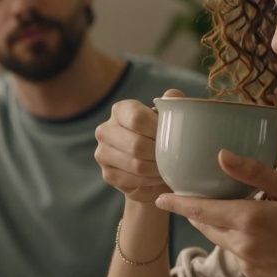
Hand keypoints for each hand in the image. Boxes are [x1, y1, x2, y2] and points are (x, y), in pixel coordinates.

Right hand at [94, 88, 182, 203]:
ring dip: (157, 169)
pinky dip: (150, 181)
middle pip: (136, 145)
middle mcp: (105, 129)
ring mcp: (102, 153)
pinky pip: (132, 180)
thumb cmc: (163, 137)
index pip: (138, 118)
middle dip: (159, 154)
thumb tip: (172, 94)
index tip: (173, 137)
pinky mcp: (107, 174)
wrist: (155, 167)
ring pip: (135, 165)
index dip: (158, 130)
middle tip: (174, 157)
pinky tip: (157, 177)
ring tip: (168, 167)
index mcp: (120, 110)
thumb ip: (173, 104)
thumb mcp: (171, 119)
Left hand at [153, 150, 276, 276]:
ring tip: (224, 205)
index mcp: (250, 219)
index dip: (177, 203)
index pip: (200, 209)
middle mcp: (241, 244)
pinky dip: (236, 237)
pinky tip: (257, 229)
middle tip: (191, 192)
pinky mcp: (252, 274)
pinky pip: (235, 251)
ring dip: (216, 222)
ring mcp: (246, 263)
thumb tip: (221, 156)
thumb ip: (256, 174)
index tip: (160, 197)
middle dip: (195, 210)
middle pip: (205, 224)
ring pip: (219, 238)